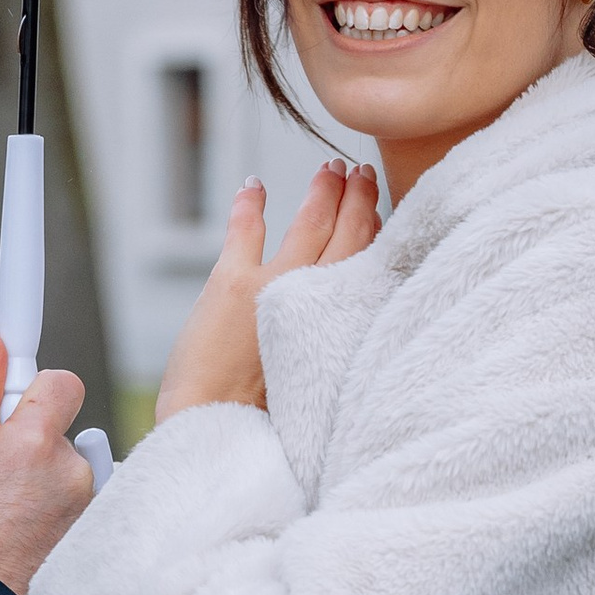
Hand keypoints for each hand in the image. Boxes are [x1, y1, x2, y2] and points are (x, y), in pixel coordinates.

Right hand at [0, 331, 91, 594]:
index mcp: (32, 445)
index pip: (61, 384)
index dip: (31, 389)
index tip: (9, 399)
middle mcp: (71, 474)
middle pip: (59, 433)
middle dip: (26, 445)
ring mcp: (85, 511)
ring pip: (65, 474)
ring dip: (38, 484)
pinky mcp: (90, 541)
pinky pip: (73, 509)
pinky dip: (49, 517)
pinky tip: (16, 540)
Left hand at [152, 162, 380, 425]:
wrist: (217, 425)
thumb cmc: (268, 418)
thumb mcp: (317, 376)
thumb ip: (332, 341)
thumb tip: (343, 317)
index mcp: (339, 320)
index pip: (365, 259)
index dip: (372, 228)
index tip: (377, 206)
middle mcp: (314, 295)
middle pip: (345, 233)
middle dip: (355, 198)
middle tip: (361, 172)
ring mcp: (273, 283)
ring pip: (308, 224)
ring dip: (321, 192)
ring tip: (330, 169)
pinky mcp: (232, 282)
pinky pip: (245, 229)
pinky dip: (249, 204)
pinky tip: (253, 186)